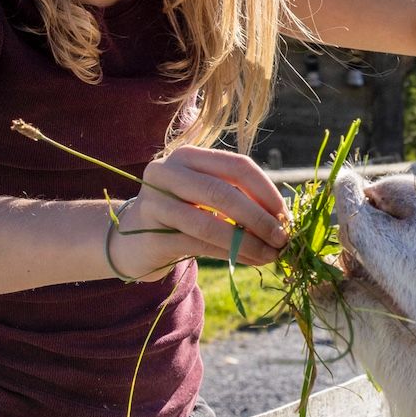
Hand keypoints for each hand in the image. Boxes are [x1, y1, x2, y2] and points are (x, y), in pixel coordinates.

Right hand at [107, 147, 288, 281]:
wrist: (130, 240)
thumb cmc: (180, 215)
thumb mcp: (206, 196)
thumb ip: (238, 197)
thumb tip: (283, 217)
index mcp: (188, 156)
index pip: (237, 166)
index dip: (266, 190)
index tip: (286, 215)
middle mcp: (168, 172)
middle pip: (224, 192)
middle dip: (260, 218)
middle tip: (283, 238)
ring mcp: (155, 202)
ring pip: (211, 222)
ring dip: (248, 242)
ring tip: (271, 255)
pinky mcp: (151, 233)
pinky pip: (199, 244)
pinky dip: (231, 254)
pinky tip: (251, 260)